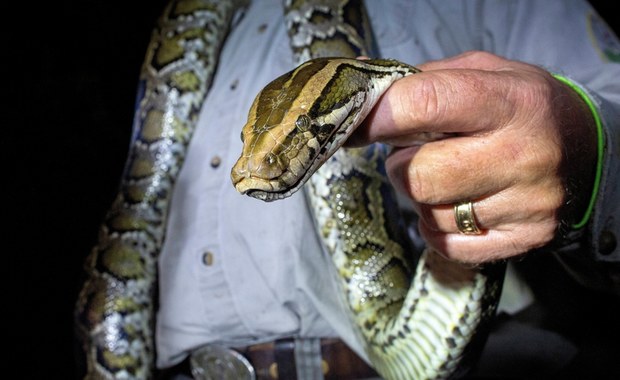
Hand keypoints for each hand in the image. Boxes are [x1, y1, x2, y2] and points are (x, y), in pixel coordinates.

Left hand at [349, 51, 596, 262]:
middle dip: (400, 163)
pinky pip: (446, 243)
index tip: (361, 124)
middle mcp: (521, 157)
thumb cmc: (524, 108)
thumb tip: (360, 79)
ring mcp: (524, 206)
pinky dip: (436, 225)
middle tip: (414, 153)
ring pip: (428, 211)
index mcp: (510, 103)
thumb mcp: (485, 73)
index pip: (426, 105)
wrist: (588, 154)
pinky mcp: (520, 241)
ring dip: (419, 195)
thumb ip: (423, 79)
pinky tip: (455, 204)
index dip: (380, 115)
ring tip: (445, 175)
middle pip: (419, 174)